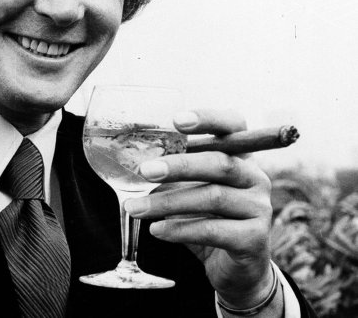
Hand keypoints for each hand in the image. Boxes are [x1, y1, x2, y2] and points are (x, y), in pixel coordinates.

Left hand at [124, 109, 274, 307]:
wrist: (233, 267)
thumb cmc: (206, 218)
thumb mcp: (189, 190)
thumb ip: (170, 173)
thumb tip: (127, 162)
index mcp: (239, 156)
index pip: (233, 126)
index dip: (208, 119)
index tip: (176, 120)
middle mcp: (254, 177)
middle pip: (220, 163)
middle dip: (179, 166)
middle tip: (144, 170)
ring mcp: (258, 208)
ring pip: (213, 198)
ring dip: (168, 202)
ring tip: (135, 208)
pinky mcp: (255, 239)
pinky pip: (214, 230)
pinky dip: (180, 229)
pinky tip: (156, 230)